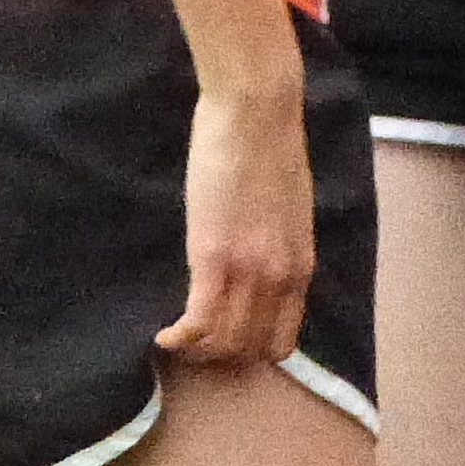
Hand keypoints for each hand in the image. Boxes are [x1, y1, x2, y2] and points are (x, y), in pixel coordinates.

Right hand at [164, 78, 314, 365]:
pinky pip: (198, 322)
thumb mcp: (289, 210)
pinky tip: (163, 335)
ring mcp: (249, 270)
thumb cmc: (270, 147)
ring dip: (197, 350)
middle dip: (221, 354)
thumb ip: (279, 246)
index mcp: (301, 265)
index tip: (226, 340)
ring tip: (178, 338)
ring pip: (224, 343)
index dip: (252, 350)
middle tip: (194, 341)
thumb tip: (261, 266)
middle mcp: (280, 277)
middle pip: (251, 349)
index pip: (283, 339)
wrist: (257, 111)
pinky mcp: (214, 257)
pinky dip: (179, 338)